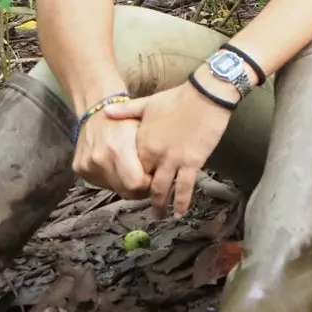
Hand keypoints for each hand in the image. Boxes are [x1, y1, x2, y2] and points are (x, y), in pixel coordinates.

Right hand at [73, 101, 150, 196]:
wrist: (96, 110)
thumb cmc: (126, 119)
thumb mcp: (144, 128)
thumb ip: (152, 153)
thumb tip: (164, 175)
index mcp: (118, 148)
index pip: (136, 184)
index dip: (149, 184)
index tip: (155, 177)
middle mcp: (99, 159)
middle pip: (125, 191)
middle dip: (140, 189)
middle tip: (148, 179)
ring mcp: (86, 165)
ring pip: (114, 189)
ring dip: (127, 186)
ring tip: (135, 173)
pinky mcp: (78, 169)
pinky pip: (102, 184)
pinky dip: (113, 180)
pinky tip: (120, 170)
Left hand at [116, 80, 233, 216]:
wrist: (205, 96)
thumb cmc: (177, 98)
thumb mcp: (147, 103)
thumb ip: (126, 111)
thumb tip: (106, 112)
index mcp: (141, 142)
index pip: (131, 168)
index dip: (131, 179)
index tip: (133, 186)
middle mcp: (154, 155)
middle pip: (143, 182)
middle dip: (143, 196)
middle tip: (145, 205)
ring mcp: (173, 160)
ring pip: (162, 189)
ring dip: (160, 204)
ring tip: (159, 215)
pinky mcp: (192, 162)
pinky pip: (184, 187)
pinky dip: (181, 202)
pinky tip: (179, 213)